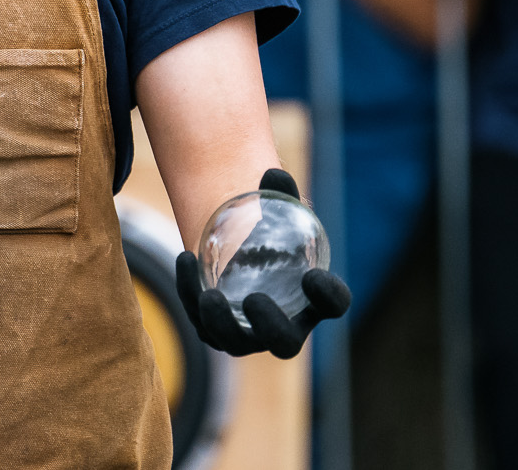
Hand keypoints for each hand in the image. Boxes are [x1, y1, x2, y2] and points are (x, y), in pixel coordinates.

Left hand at [174, 168, 350, 358]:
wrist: (238, 250)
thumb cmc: (270, 232)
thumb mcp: (276, 212)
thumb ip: (277, 194)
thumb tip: (272, 172)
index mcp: (314, 300)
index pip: (333, 305)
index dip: (329, 297)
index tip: (313, 276)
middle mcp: (286, 325)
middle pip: (284, 343)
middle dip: (271, 327)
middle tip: (254, 299)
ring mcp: (249, 335)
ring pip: (236, 344)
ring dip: (222, 323)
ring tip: (210, 295)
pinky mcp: (216, 331)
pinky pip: (202, 323)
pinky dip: (190, 293)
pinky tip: (184, 258)